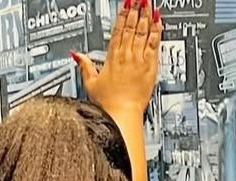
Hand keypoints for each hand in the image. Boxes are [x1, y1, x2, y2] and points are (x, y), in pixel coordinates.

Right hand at [73, 0, 161, 116]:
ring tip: (148, 3)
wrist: (122, 115)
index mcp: (112, 57)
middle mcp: (126, 55)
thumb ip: (84, 66)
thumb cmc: (108, 104)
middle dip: (135, 10)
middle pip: (131, 27)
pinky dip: (157, 30)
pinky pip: (155, 43)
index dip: (122, 15)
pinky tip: (158, 21)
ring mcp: (139, 60)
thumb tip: (76, 55)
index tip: (125, 4)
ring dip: (146, 15)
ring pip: (143, 31)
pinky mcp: (150, 67)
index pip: (118, 30)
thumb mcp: (91, 84)